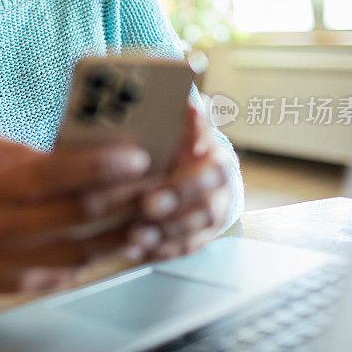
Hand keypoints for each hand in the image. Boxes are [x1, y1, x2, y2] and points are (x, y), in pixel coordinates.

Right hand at [0, 135, 153, 292]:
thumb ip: (34, 155)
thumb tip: (92, 154)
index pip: (53, 174)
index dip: (100, 164)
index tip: (137, 155)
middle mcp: (1, 228)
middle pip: (79, 214)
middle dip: (128, 196)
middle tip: (160, 181)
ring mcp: (12, 263)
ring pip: (86, 249)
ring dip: (128, 229)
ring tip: (156, 211)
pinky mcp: (22, 286)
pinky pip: (75, 268)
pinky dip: (106, 252)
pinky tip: (129, 235)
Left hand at [125, 105, 234, 261]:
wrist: (188, 168)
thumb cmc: (177, 143)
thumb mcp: (182, 124)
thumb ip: (187, 114)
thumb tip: (191, 102)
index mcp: (216, 161)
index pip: (215, 169)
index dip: (197, 171)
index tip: (176, 176)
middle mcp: (217, 192)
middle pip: (206, 206)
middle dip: (176, 205)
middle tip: (147, 204)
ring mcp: (207, 218)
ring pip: (193, 232)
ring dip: (164, 234)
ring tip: (134, 234)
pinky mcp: (194, 238)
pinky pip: (180, 249)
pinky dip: (158, 250)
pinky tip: (135, 249)